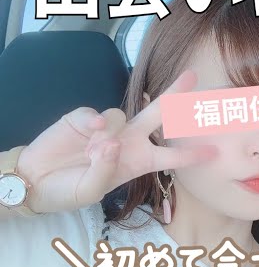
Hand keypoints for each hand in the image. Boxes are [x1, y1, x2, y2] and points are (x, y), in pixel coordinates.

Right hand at [16, 71, 215, 212]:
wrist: (37, 181)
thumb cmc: (70, 189)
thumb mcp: (90, 191)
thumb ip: (104, 171)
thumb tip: (111, 142)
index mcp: (138, 161)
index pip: (170, 157)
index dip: (190, 155)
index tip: (213, 152)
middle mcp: (129, 140)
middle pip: (157, 114)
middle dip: (175, 94)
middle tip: (192, 76)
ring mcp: (108, 127)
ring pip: (122, 116)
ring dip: (111, 133)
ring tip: (91, 153)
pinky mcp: (85, 118)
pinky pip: (97, 114)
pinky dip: (93, 123)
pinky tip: (88, 134)